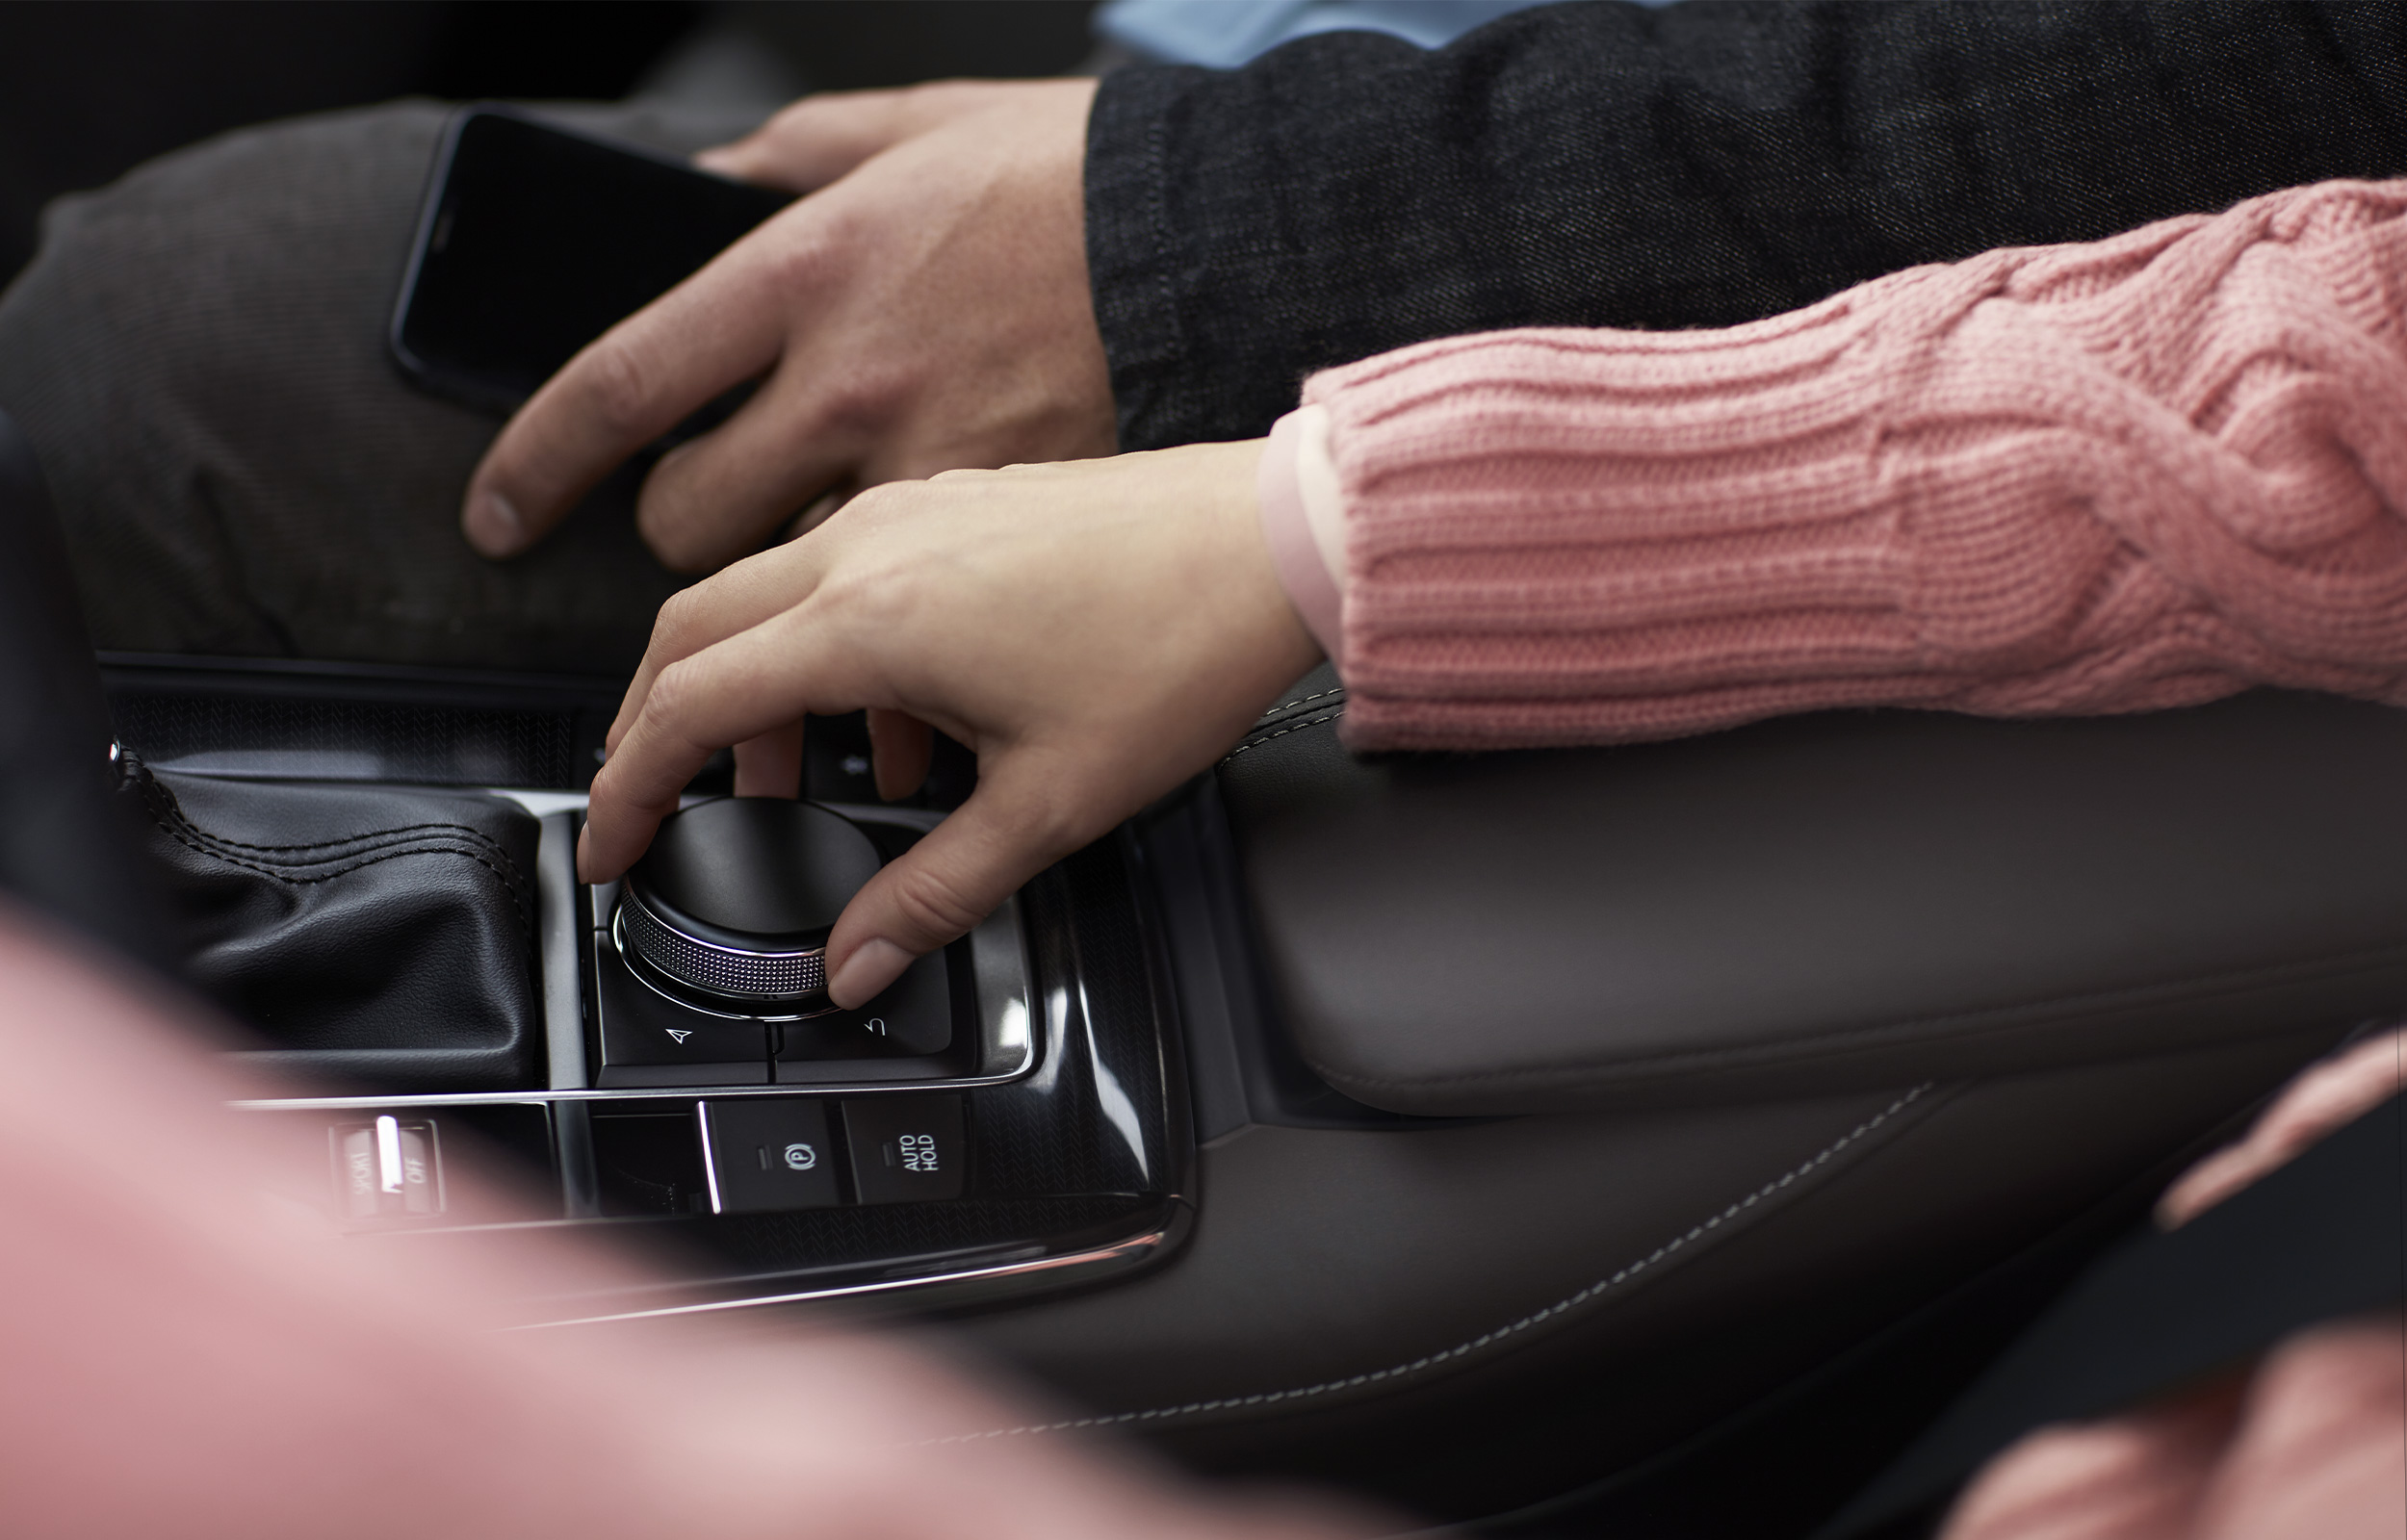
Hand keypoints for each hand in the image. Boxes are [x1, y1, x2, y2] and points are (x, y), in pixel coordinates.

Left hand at [461, 79, 1114, 573]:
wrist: (1226, 236)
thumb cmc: (1078, 177)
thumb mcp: (914, 122)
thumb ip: (794, 153)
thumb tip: (713, 181)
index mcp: (809, 272)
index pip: (621, 388)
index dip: (538, 465)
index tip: (504, 515)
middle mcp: (852, 380)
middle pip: (688, 520)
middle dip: (682, 536)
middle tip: (718, 517)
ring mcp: (930, 465)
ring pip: (793, 582)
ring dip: (789, 590)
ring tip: (830, 575)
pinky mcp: (1007, 527)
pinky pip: (915, 620)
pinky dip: (899, 635)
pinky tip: (922, 626)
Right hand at [578, 441, 1319, 1006]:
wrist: (1275, 542)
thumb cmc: (1180, 648)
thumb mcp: (1049, 805)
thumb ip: (934, 893)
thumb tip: (858, 961)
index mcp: (868, 617)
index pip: (688, 703)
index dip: (629, 787)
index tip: (613, 844)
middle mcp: (868, 545)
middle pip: (695, 629)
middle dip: (657, 725)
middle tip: (661, 802)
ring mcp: (912, 511)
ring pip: (770, 596)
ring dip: (757, 689)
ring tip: (803, 780)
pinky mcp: (957, 502)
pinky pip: (846, 573)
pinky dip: (832, 650)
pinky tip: (907, 724)